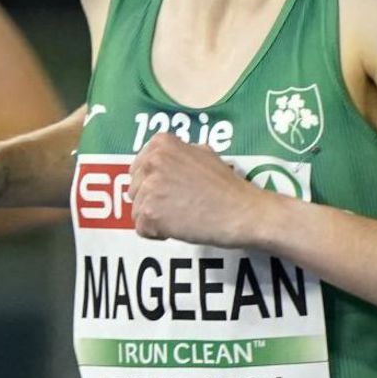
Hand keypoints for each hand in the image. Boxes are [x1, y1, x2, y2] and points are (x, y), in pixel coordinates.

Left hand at [128, 133, 271, 246]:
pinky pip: (142, 230)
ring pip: (137, 211)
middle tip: (179, 206)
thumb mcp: (204, 153)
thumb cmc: (227, 186)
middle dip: (152, 201)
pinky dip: (157, 233)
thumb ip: (178, 154)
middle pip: (134, 189)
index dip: (152, 183)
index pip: (138, 168)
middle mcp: (151, 162)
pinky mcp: (150, 214)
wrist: (242, 211)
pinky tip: (179, 227)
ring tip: (182, 217)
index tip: (170, 191)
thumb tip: (162, 161)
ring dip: (155, 218)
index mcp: (161, 144)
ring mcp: (149, 188)